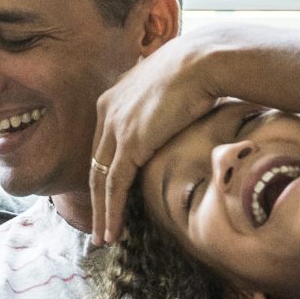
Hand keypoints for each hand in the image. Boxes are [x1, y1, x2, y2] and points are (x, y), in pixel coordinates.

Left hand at [91, 30, 232, 245]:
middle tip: (97, 224)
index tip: (108, 195)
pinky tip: (112, 232)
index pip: (104, 144)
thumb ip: (162, 105)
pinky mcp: (129, 143)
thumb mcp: (170, 87)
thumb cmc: (199, 69)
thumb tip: (177, 114)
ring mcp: (115, 128)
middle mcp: (107, 111)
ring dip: (101, 213)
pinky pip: (114, 186)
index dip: (106, 172)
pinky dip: (111, 212)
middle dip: (95, 198)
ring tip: (103, 238)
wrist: (204, 60)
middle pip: (96, 164)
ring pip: (100, 180)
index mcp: (114, 97)